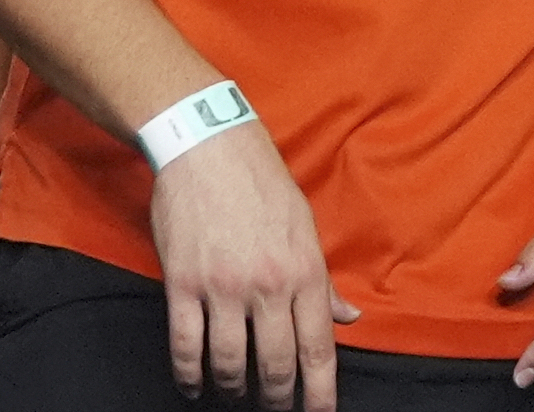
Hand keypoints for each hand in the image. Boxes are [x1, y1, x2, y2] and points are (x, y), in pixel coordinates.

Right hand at [149, 125, 359, 411]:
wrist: (210, 147)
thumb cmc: (263, 185)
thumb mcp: (305, 228)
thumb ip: (325, 281)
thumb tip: (350, 318)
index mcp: (305, 269)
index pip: (318, 346)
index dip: (320, 390)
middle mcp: (268, 283)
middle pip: (277, 363)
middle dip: (277, 398)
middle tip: (275, 411)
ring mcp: (223, 286)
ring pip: (230, 361)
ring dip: (233, 388)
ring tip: (236, 396)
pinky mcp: (183, 283)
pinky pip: (186, 345)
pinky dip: (190, 374)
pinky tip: (196, 386)